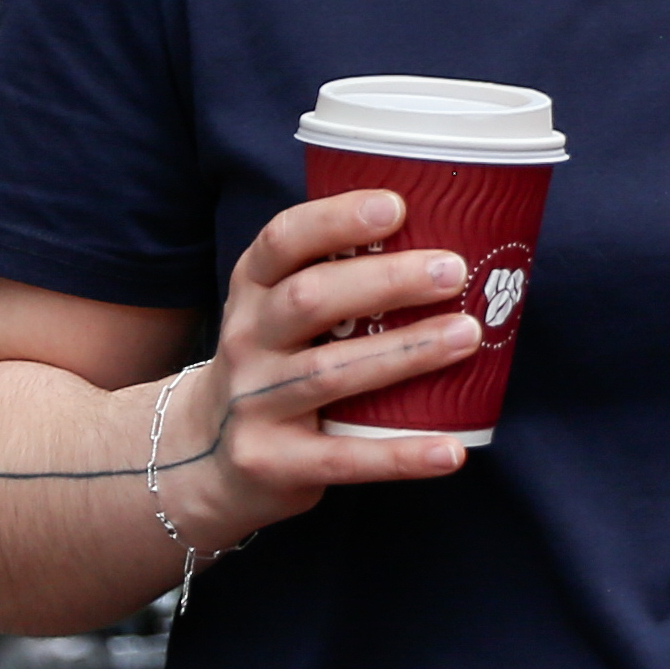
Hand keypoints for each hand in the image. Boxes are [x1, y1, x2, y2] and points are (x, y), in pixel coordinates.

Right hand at [168, 188, 486, 548]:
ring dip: (406, 352)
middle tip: (454, 271)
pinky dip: (401, 455)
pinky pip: (344, 458)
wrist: (202, 458)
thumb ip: (338, 277)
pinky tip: (451, 451)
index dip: (337, 220)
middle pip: (310, 299)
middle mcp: (245, 340)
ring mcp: (254, 404)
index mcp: (253, 290)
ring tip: (468, 335)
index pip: (283, 240)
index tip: (397, 206)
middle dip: (386, 280)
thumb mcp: (279, 312)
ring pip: (330, 373)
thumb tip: (451, 239)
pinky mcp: (272, 462)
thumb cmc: (273, 363)